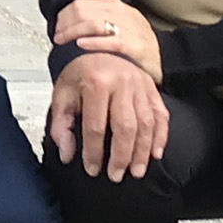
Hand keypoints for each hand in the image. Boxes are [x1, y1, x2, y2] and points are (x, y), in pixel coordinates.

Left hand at [48, 52, 168, 182]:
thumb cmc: (78, 72)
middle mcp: (121, 83)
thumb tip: (67, 153)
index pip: (96, 126)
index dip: (94, 152)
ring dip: (142, 151)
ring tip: (136, 171)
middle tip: (116, 175)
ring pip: (146, 123)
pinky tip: (156, 153)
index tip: (92, 169)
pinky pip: (161, 114)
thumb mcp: (62, 94)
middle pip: (125, 127)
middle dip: (121, 156)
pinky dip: (161, 136)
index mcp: (96, 83)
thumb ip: (62, 125)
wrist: (95, 47)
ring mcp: (140, 84)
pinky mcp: (151, 87)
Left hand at [55, 0, 162, 83]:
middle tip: (57, 36)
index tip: (58, 25)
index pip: (85, 2)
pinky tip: (81, 45)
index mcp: (119, 7)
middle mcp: (124, 14)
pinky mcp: (136, 47)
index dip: (66, 13)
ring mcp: (131, 30)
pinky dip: (94, 42)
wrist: (168, 60)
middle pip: (86, 11)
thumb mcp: (126, 20)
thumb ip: (109, 8)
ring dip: (74, 31)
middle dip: (67, 23)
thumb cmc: (141, 43)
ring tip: (63, 41)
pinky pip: (112, 41)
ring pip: (95, 23)